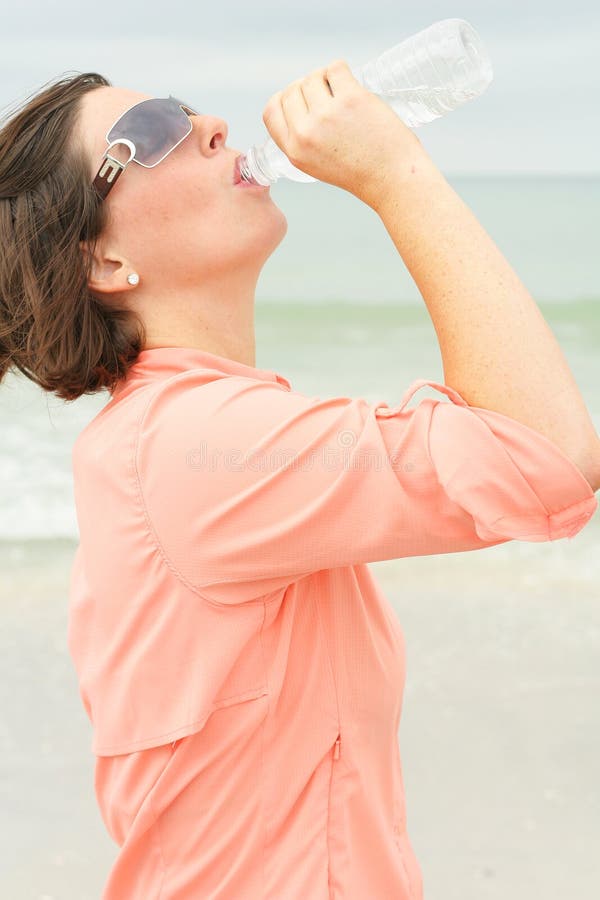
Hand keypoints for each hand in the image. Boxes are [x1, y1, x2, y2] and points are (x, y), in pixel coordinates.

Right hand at [262, 59, 425, 208]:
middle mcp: (306, 133)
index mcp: (294, 150)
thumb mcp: (316, 164)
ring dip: (326, 79)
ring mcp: (327, 114)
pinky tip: (351, 86)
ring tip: (343, 95)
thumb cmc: (360, 171)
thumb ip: (302, 138)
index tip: (301, 99)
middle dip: (309, 89)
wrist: (392, 178)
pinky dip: (341, 71)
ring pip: (313, 76)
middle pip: (292, 89)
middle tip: (330, 99)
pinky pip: (335, 68)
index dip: (285, 100)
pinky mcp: (350, 99)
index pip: (271, 111)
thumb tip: (299, 101)